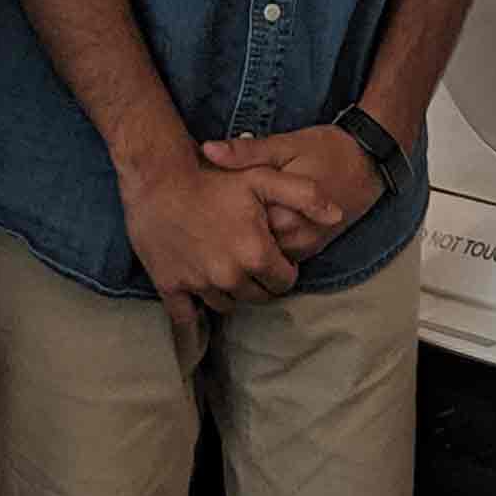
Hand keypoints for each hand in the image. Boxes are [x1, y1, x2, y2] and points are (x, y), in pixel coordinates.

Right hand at [121, 154, 299, 313]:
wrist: (157, 179)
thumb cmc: (214, 178)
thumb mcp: (265, 178)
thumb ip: (306, 195)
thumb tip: (338, 216)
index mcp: (255, 255)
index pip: (284, 282)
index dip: (283, 269)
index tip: (273, 254)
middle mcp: (229, 277)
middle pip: (258, 297)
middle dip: (260, 283)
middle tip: (252, 261)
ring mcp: (199, 285)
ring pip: (227, 305)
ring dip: (232, 293)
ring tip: (227, 268)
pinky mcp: (171, 287)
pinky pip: (185, 317)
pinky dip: (193, 316)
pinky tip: (198, 308)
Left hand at [203, 127, 377, 266]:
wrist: (369, 164)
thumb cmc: (327, 151)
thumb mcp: (285, 145)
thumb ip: (246, 152)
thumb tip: (208, 149)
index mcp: (284, 214)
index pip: (236, 228)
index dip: (215, 214)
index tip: (202, 199)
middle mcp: (295, 238)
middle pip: (248, 246)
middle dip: (229, 230)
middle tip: (211, 211)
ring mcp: (305, 247)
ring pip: (264, 255)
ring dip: (246, 240)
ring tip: (227, 222)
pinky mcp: (311, 248)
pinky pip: (280, 255)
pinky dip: (265, 243)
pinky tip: (253, 226)